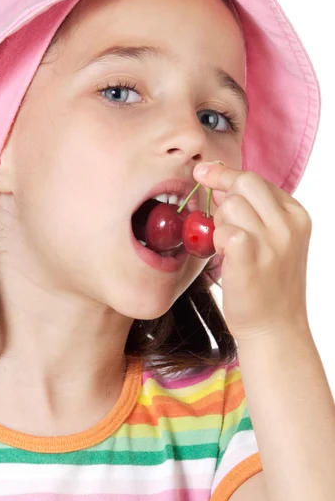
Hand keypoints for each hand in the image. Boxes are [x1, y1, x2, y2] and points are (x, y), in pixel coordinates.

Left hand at [193, 163, 312, 341]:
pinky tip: (223, 257)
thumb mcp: (274, 239)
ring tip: (226, 248)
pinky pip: (223, 231)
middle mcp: (289, 225)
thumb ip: (255, 210)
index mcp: (296, 215)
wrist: (275, 328)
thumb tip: (220, 181)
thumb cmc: (267, 282)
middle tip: (217, 220)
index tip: (204, 172)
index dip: (226, 175)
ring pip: (231, 205)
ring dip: (219, 224)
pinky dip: (217, 241)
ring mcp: (273, 242)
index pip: (256, 178)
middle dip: (222, 195)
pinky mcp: (250, 258)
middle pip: (244, 182)